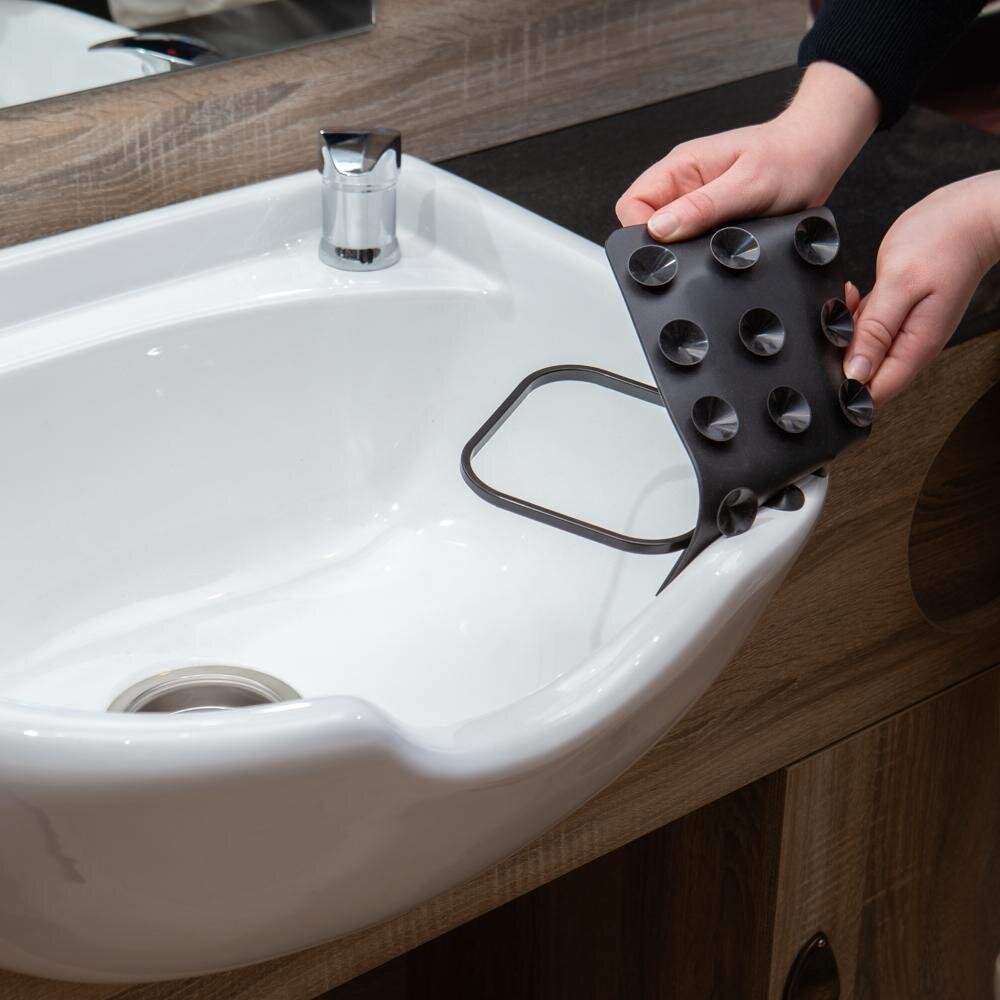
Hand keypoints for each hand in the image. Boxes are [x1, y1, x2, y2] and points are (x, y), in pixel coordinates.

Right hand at [616, 62, 879, 240]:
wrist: (822, 152)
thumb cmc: (792, 158)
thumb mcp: (748, 185)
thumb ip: (702, 207)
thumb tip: (659, 229)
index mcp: (680, 168)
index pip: (632, 205)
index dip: (640, 232)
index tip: (664, 251)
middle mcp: (684, 185)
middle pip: (646, 226)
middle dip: (664, 247)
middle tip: (694, 256)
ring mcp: (698, 204)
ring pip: (671, 239)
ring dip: (688, 252)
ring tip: (716, 253)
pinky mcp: (714, 220)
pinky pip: (695, 243)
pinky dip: (706, 254)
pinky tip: (725, 254)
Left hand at [844, 171, 999, 404]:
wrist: (967, 214)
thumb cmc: (943, 240)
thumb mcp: (900, 284)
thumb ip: (875, 330)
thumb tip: (855, 372)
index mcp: (914, 347)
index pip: (874, 392)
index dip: (844, 391)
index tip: (823, 372)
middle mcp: (910, 345)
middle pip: (862, 374)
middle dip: (839, 358)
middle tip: (833, 326)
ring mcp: (904, 331)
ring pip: (860, 351)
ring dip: (845, 333)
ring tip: (847, 303)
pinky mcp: (896, 316)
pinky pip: (865, 329)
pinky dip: (853, 317)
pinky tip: (852, 297)